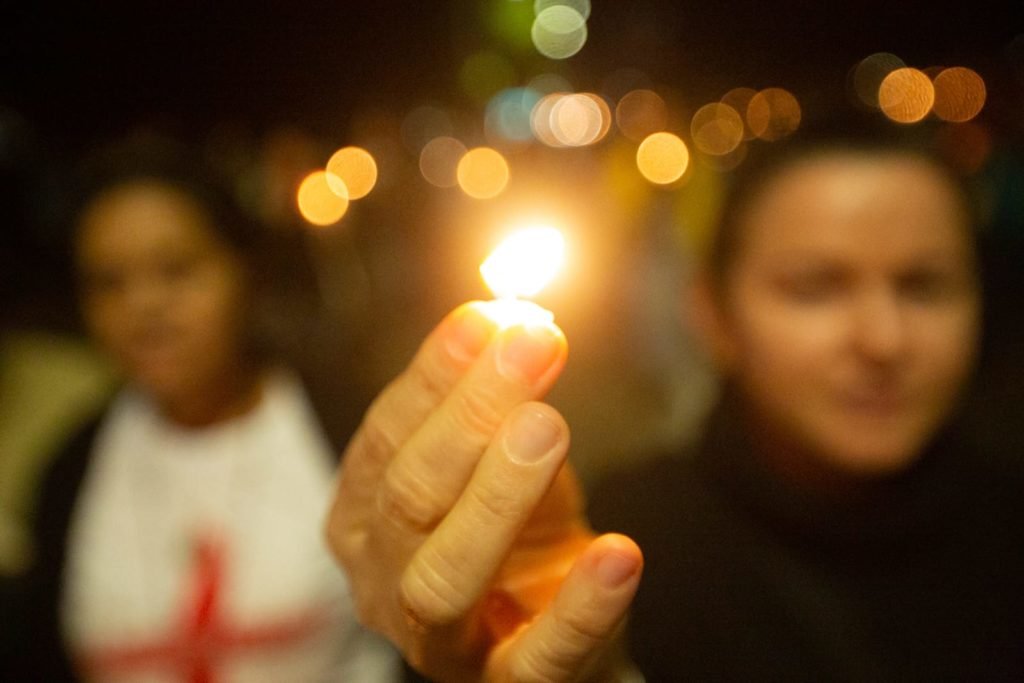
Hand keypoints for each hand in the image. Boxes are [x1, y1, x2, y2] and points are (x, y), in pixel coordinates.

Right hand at [326, 302, 642, 681]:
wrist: (547, 626)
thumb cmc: (513, 529)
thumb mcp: (498, 459)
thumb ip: (497, 401)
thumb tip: (514, 319)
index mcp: (365, 514)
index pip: (387, 435)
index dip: (436, 373)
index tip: (492, 316)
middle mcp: (382, 579)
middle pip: (408, 496)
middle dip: (469, 415)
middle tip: (532, 347)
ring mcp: (439, 643)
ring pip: (444, 577)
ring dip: (496, 496)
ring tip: (549, 425)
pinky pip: (538, 657)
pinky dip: (578, 607)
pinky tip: (618, 553)